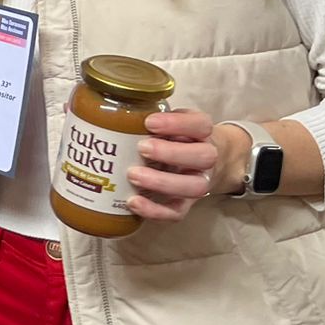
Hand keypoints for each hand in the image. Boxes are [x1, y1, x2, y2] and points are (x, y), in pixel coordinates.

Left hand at [125, 108, 233, 222]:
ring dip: (162, 182)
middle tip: (141, 148)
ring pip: (193, 186)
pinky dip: (155, 211)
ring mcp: (199, 182)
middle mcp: (207, 157)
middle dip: (170, 153)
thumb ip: (155, 117)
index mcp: (203, 133)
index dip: (177, 123)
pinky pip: (177, 212)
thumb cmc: (180, 139)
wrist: (209, 164)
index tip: (150, 122)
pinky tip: (133, 202)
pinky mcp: (188, 204)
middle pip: (202, 156)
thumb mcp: (174, 122)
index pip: (200, 125)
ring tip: (133, 175)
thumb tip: (115, 112)